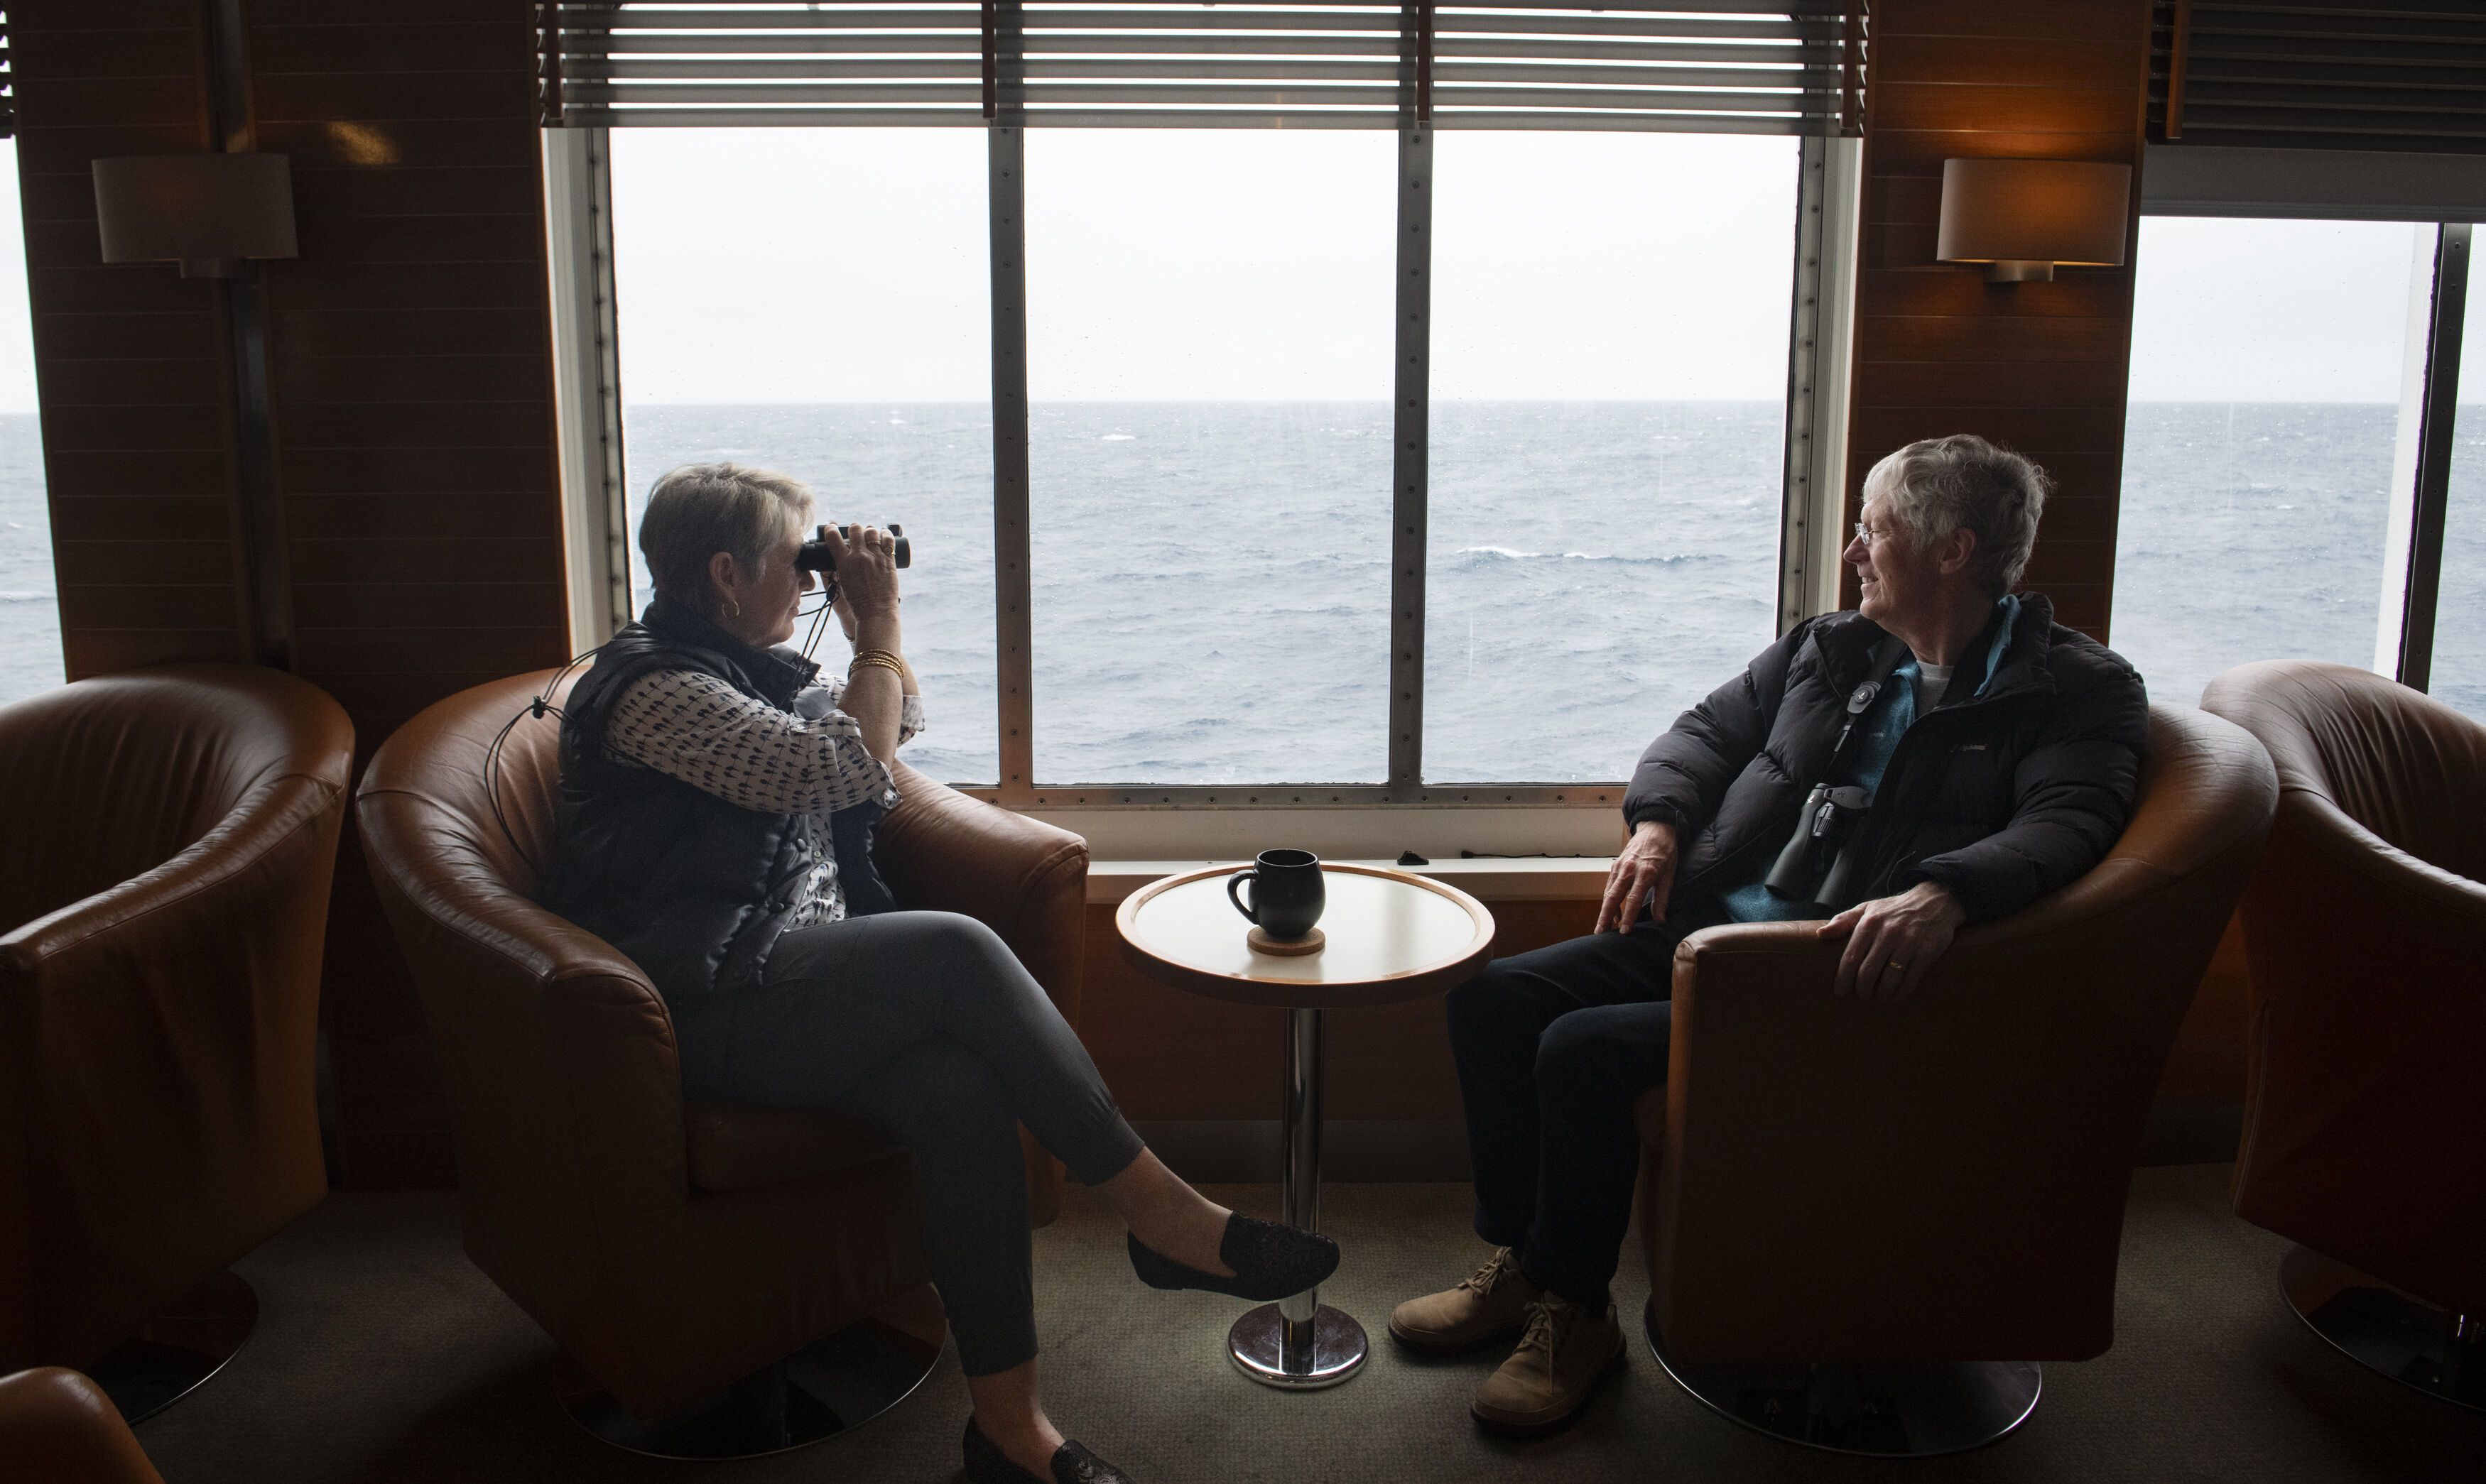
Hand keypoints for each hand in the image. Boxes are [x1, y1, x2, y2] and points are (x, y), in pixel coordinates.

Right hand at [819, 523, 900, 625]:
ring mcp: (875, 557)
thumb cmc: (857, 602)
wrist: (875, 612)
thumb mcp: (841, 584)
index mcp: (843, 562)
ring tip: (870, 533)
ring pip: (871, 532)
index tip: (832, 527)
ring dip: (869, 530)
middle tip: (856, 532)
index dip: (831, 529)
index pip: (832, 537)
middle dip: (854, 528)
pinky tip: (884, 533)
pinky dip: (886, 534)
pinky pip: (888, 540)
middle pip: (855, 529)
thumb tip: (837, 559)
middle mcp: (859, 557)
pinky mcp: (889, 561)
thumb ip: (838, 570)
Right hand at [1596, 819, 1678, 933]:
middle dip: (1605, 917)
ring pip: (1608, 892)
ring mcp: (1619, 866)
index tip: (1624, 932)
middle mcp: (1629, 869)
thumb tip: (1660, 920)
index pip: (1633, 900)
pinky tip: (1613, 912)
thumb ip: (1663, 898)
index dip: (1628, 917)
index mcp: (1645, 872)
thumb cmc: (1665, 852)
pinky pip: (1610, 885)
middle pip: (1613, 897)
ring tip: (1603, 927)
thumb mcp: (1670, 875)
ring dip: (1604, 911)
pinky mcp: (1615, 865)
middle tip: (1599, 934)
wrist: (1655, 828)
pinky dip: (1609, 899)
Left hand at [1818, 881, 1965, 1001]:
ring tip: (1878, 997)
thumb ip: (1843, 921)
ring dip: (1881, 994)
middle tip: (1862, 996)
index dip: (1843, 978)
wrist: (1934, 901)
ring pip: (1890, 979)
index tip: (1840, 992)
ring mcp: (1908, 942)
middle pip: (1868, 972)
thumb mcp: (1867, 909)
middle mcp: (1888, 933)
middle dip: (1862, 989)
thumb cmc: (1894, 910)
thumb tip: (1821, 935)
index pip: (1851, 958)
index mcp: (1869, 923)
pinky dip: (1900, 993)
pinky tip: (1895, 996)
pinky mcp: (1926, 951)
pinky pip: (1910, 980)